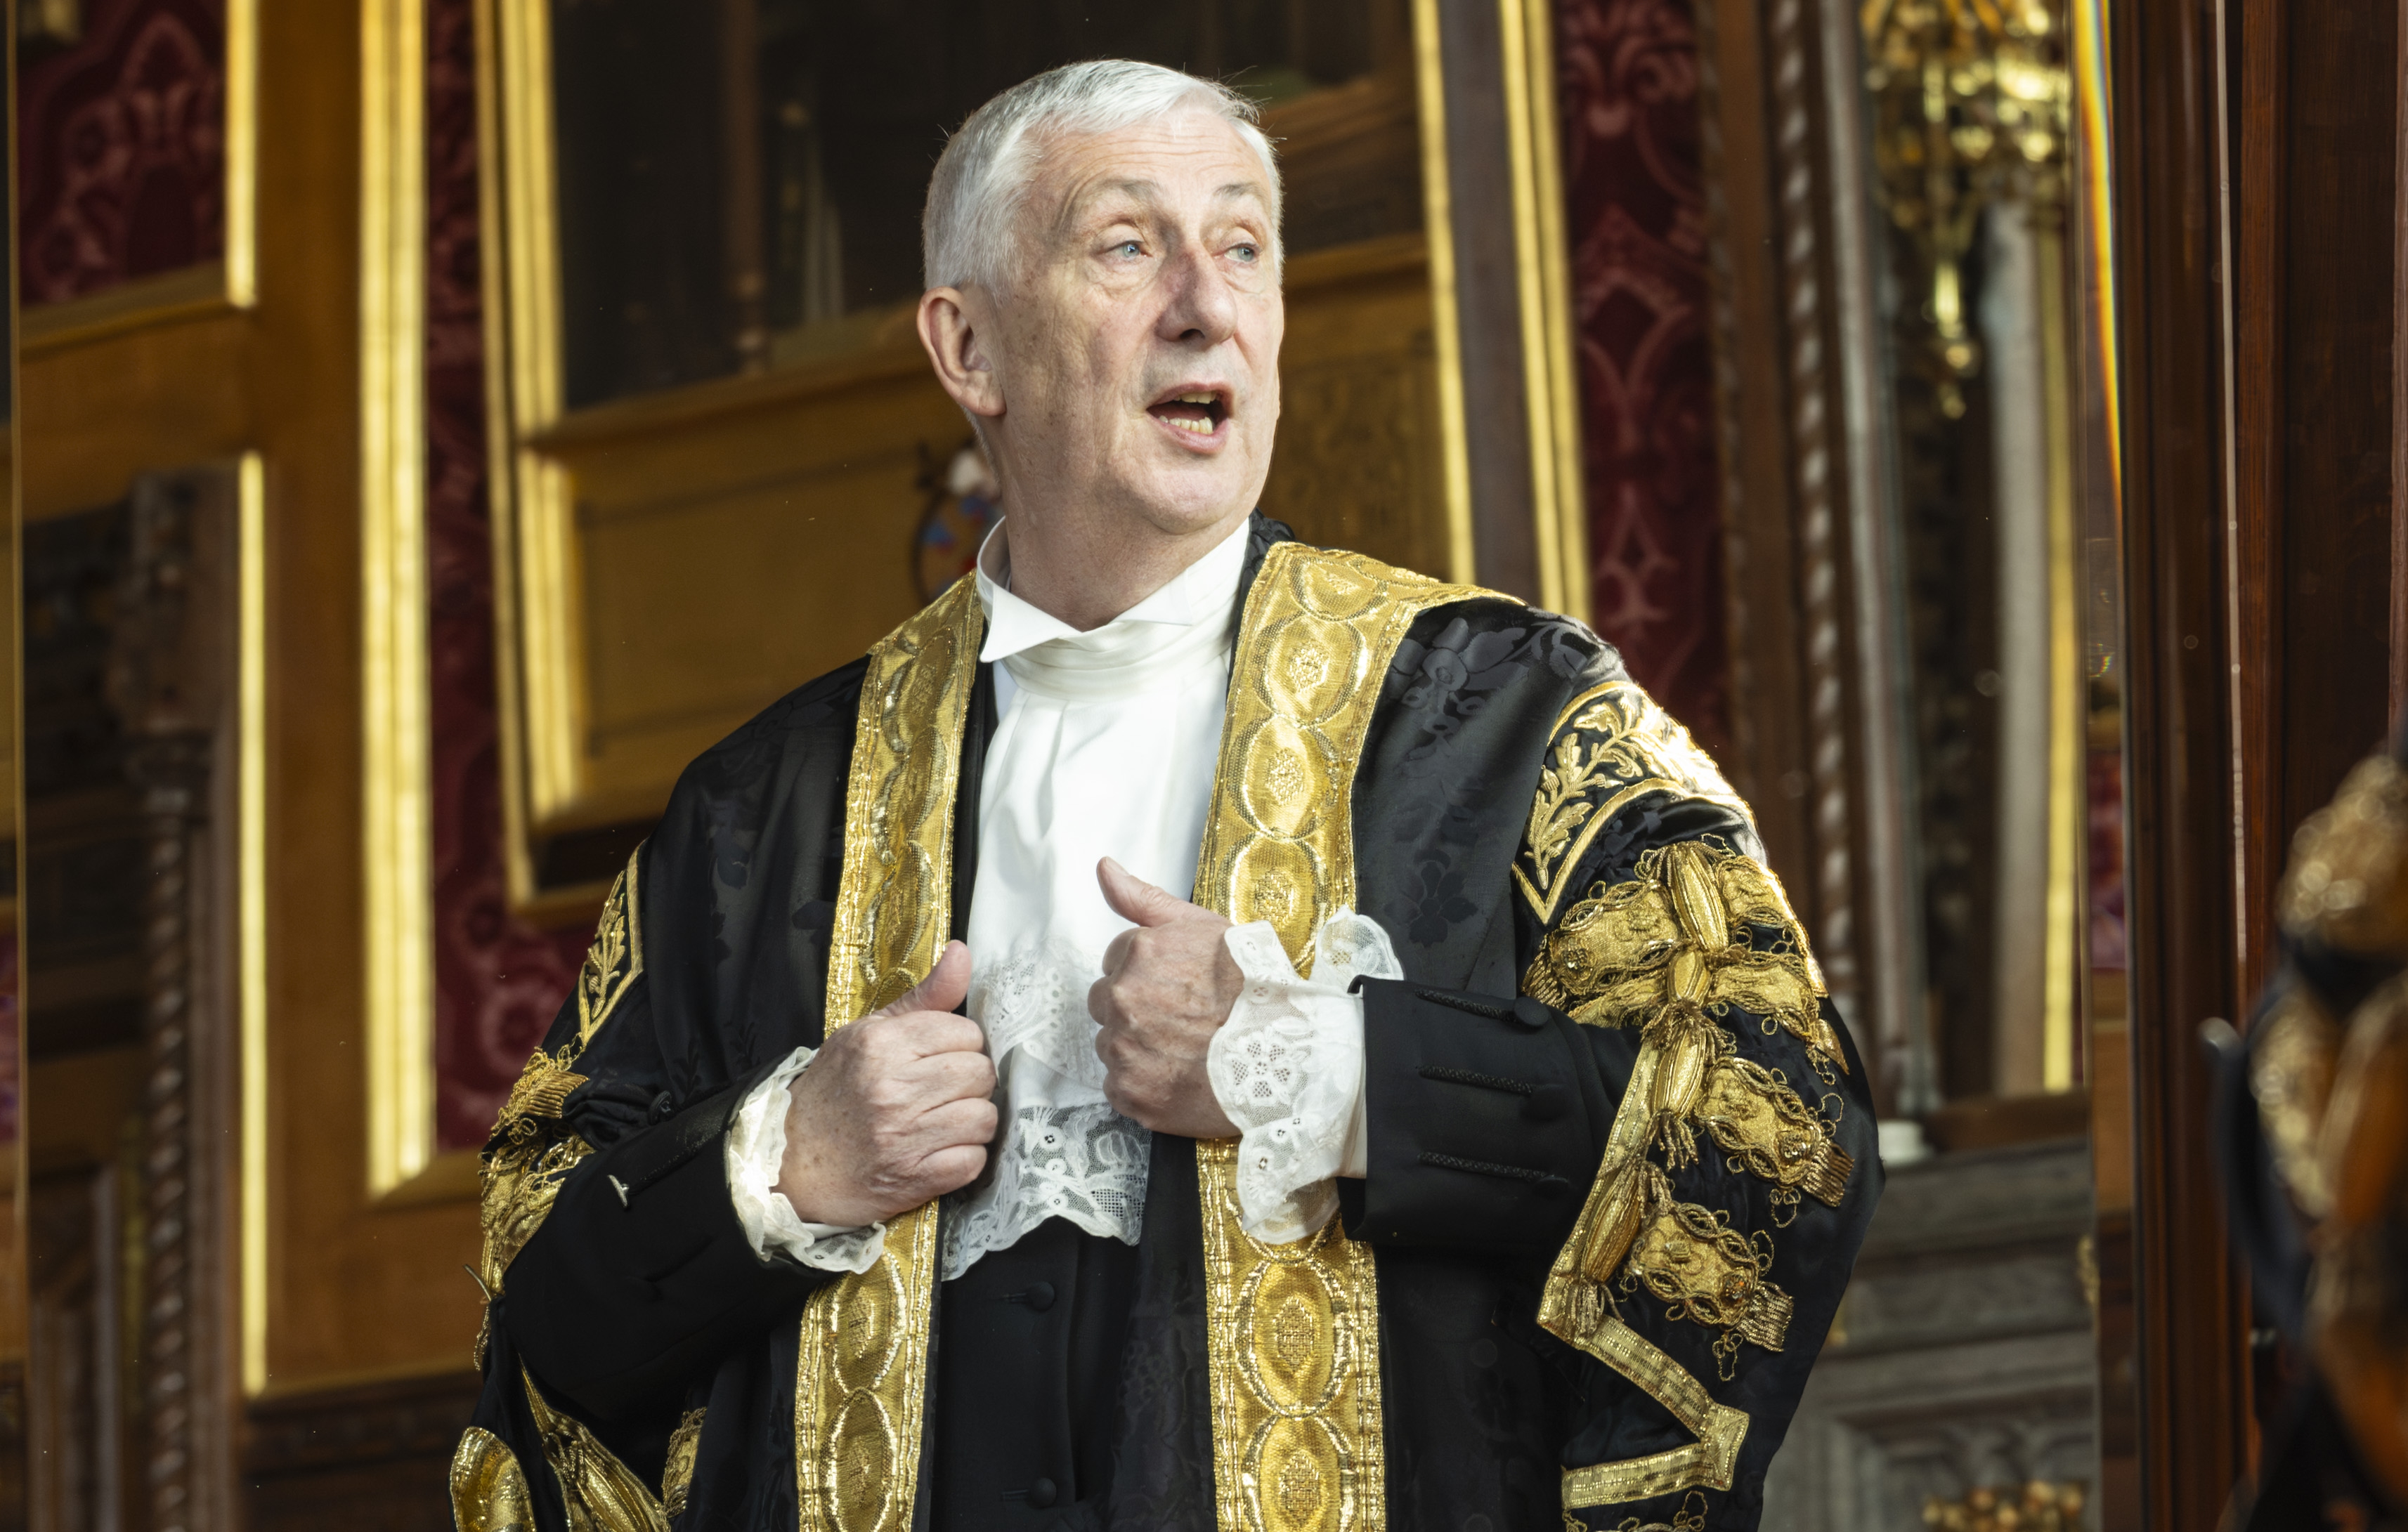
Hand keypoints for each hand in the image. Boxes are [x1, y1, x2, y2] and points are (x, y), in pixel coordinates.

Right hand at [775, 942, 996, 1226]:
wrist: (789, 1161)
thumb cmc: (833, 1092)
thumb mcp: (867, 1034)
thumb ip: (923, 997)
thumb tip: (962, 952)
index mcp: (881, 1044)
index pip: (966, 1033)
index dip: (962, 1046)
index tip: (942, 1058)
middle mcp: (892, 1088)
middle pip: (979, 1073)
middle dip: (971, 1083)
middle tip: (945, 1092)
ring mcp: (902, 1136)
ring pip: (983, 1117)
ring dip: (972, 1121)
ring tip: (945, 1122)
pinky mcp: (912, 1178)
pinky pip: (972, 1161)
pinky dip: (965, 1159)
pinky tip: (942, 1152)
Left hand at [1089, 858, 1243, 1137]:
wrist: (1286, 1054)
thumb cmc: (1252, 988)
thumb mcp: (1205, 926)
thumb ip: (1145, 899)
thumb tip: (1103, 867)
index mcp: (1138, 953)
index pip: (1116, 961)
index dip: (1150, 974)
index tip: (1179, 988)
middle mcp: (1122, 998)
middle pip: (1106, 1002)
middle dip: (1136, 1008)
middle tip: (1181, 1020)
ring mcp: (1123, 1048)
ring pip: (1111, 1044)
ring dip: (1137, 1046)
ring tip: (1184, 1049)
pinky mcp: (1129, 1092)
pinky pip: (1118, 1086)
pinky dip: (1142, 1084)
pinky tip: (1177, 1076)